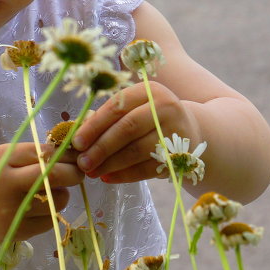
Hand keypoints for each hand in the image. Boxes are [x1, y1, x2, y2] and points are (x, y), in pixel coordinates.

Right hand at [0, 142, 83, 243]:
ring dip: (62, 194)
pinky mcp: (18, 230)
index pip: (44, 153)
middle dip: (74, 173)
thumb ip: (28, 154)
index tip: (76, 156)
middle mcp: (7, 184)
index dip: (65, 154)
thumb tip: (68, 153)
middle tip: (78, 173)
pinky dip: (51, 212)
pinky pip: (50, 219)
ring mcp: (13, 210)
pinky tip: (40, 208)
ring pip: (57, 199)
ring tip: (52, 192)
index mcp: (1, 160)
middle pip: (55, 175)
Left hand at [71, 81, 200, 183]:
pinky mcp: (180, 155)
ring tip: (92, 172)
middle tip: (82, 162)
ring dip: (111, 164)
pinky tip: (109, 178)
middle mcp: (165, 107)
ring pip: (138, 150)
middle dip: (101, 147)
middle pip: (128, 128)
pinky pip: (148, 168)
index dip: (95, 125)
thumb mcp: (135, 107)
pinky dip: (125, 175)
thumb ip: (109, 117)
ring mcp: (175, 132)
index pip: (118, 106)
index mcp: (149, 90)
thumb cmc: (150, 118)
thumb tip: (78, 137)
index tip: (77, 142)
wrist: (192, 130)